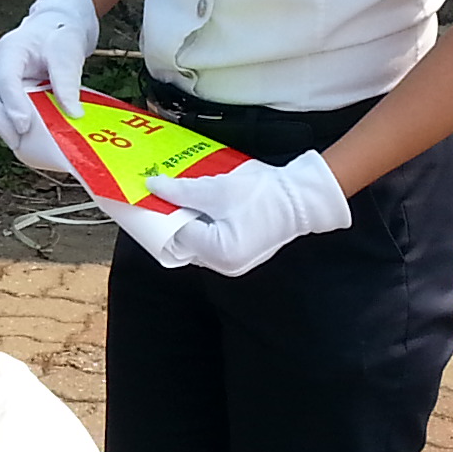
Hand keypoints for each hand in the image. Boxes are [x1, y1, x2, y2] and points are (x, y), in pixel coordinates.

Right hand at [0, 0, 100, 174]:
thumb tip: (73, 114)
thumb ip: (67, 81)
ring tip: (20, 145)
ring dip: (1, 126)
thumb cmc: (60, 35)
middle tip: (18, 141)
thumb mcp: (68, 53)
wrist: (57, 26)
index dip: (13, 104)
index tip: (25, 126)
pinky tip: (23, 138)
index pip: (5, 79)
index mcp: (10, 50)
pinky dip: (8, 125)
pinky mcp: (4, 90)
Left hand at [143, 150, 350, 276]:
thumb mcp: (216, 189)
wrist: (302, 198)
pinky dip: (205, 223)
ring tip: (184, 196)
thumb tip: (155, 187)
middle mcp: (223, 264)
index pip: (175, 235)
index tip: (150, 197)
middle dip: (173, 217)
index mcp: (217, 253)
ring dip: (189, 219)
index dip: (161, 214)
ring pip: (198, 240)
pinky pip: (213, 239)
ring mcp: (233, 261)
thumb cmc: (266, 195)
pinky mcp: (241, 252)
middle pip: (184, 241)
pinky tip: (204, 204)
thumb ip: (181, 191)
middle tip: (164, 195)